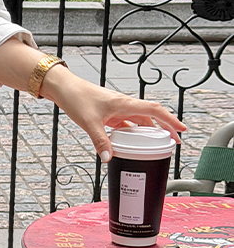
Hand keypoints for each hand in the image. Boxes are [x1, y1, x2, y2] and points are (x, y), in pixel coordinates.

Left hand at [42, 70, 185, 160]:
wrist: (64, 88)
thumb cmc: (76, 98)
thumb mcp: (89, 122)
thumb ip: (100, 141)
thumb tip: (109, 159)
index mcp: (124, 104)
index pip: (154, 111)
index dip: (170, 120)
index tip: (182, 130)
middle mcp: (124, 105)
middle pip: (151, 116)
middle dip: (165, 128)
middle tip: (175, 142)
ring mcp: (117, 109)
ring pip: (140, 120)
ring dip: (150, 131)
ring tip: (159, 144)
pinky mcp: (109, 113)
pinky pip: (127, 123)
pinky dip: (133, 132)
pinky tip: (133, 142)